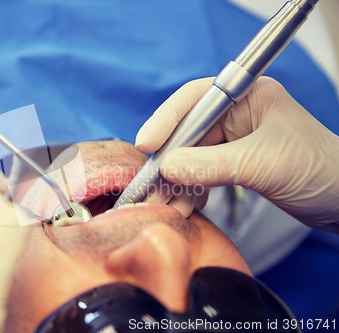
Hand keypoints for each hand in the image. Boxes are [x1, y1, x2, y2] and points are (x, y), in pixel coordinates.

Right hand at [136, 77, 338, 231]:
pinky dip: (190, 190)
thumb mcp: (260, 164)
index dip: (166, 120)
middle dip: (167, 161)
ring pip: (190, 157)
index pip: (196, 100)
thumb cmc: (319, 170)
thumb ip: (209, 165)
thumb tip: (167, 168)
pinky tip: (184, 207)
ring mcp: (234, 140)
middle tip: (148, 186)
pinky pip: (201, 173)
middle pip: (187, 132)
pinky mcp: (233, 163)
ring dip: (175, 181)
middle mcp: (237, 115)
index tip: (146, 145)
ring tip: (163, 205)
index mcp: (248, 97)